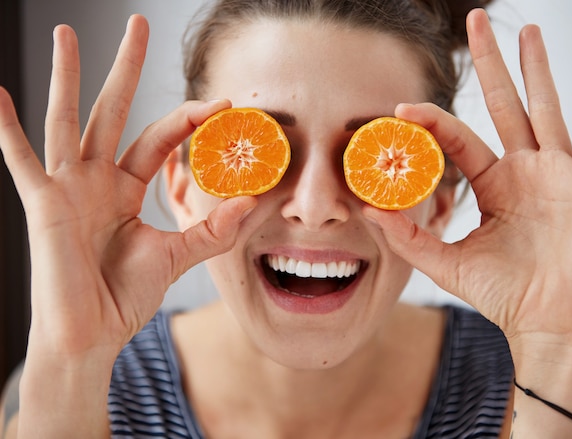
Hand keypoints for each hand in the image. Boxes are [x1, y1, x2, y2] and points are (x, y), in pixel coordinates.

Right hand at [0, 15, 255, 359]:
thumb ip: (213, 229)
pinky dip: (7, 129)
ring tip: (65, 32)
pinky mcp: (43, 205)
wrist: (92, 335)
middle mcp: (95, 180)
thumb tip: (252, 201)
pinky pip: (21, 161)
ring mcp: (67, 188)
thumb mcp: (178, 256)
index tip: (221, 103)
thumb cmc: (125, 297)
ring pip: (67, 119)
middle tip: (137, 24)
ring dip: (66, 76)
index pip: (157, 140)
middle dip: (125, 68)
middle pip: (113, 112)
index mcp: (124, 189)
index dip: (188, 119)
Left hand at [366, 10, 571, 360]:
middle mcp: (526, 171)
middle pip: (504, 105)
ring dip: (535, 69)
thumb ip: (408, 236)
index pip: (460, 138)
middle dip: (491, 63)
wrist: (548, 322)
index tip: (401, 107)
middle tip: (477, 21)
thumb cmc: (505, 294)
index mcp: (495, 185)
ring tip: (526, 31)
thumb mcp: (447, 261)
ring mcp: (559, 173)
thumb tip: (367, 210)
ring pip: (544, 108)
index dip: (431, 121)